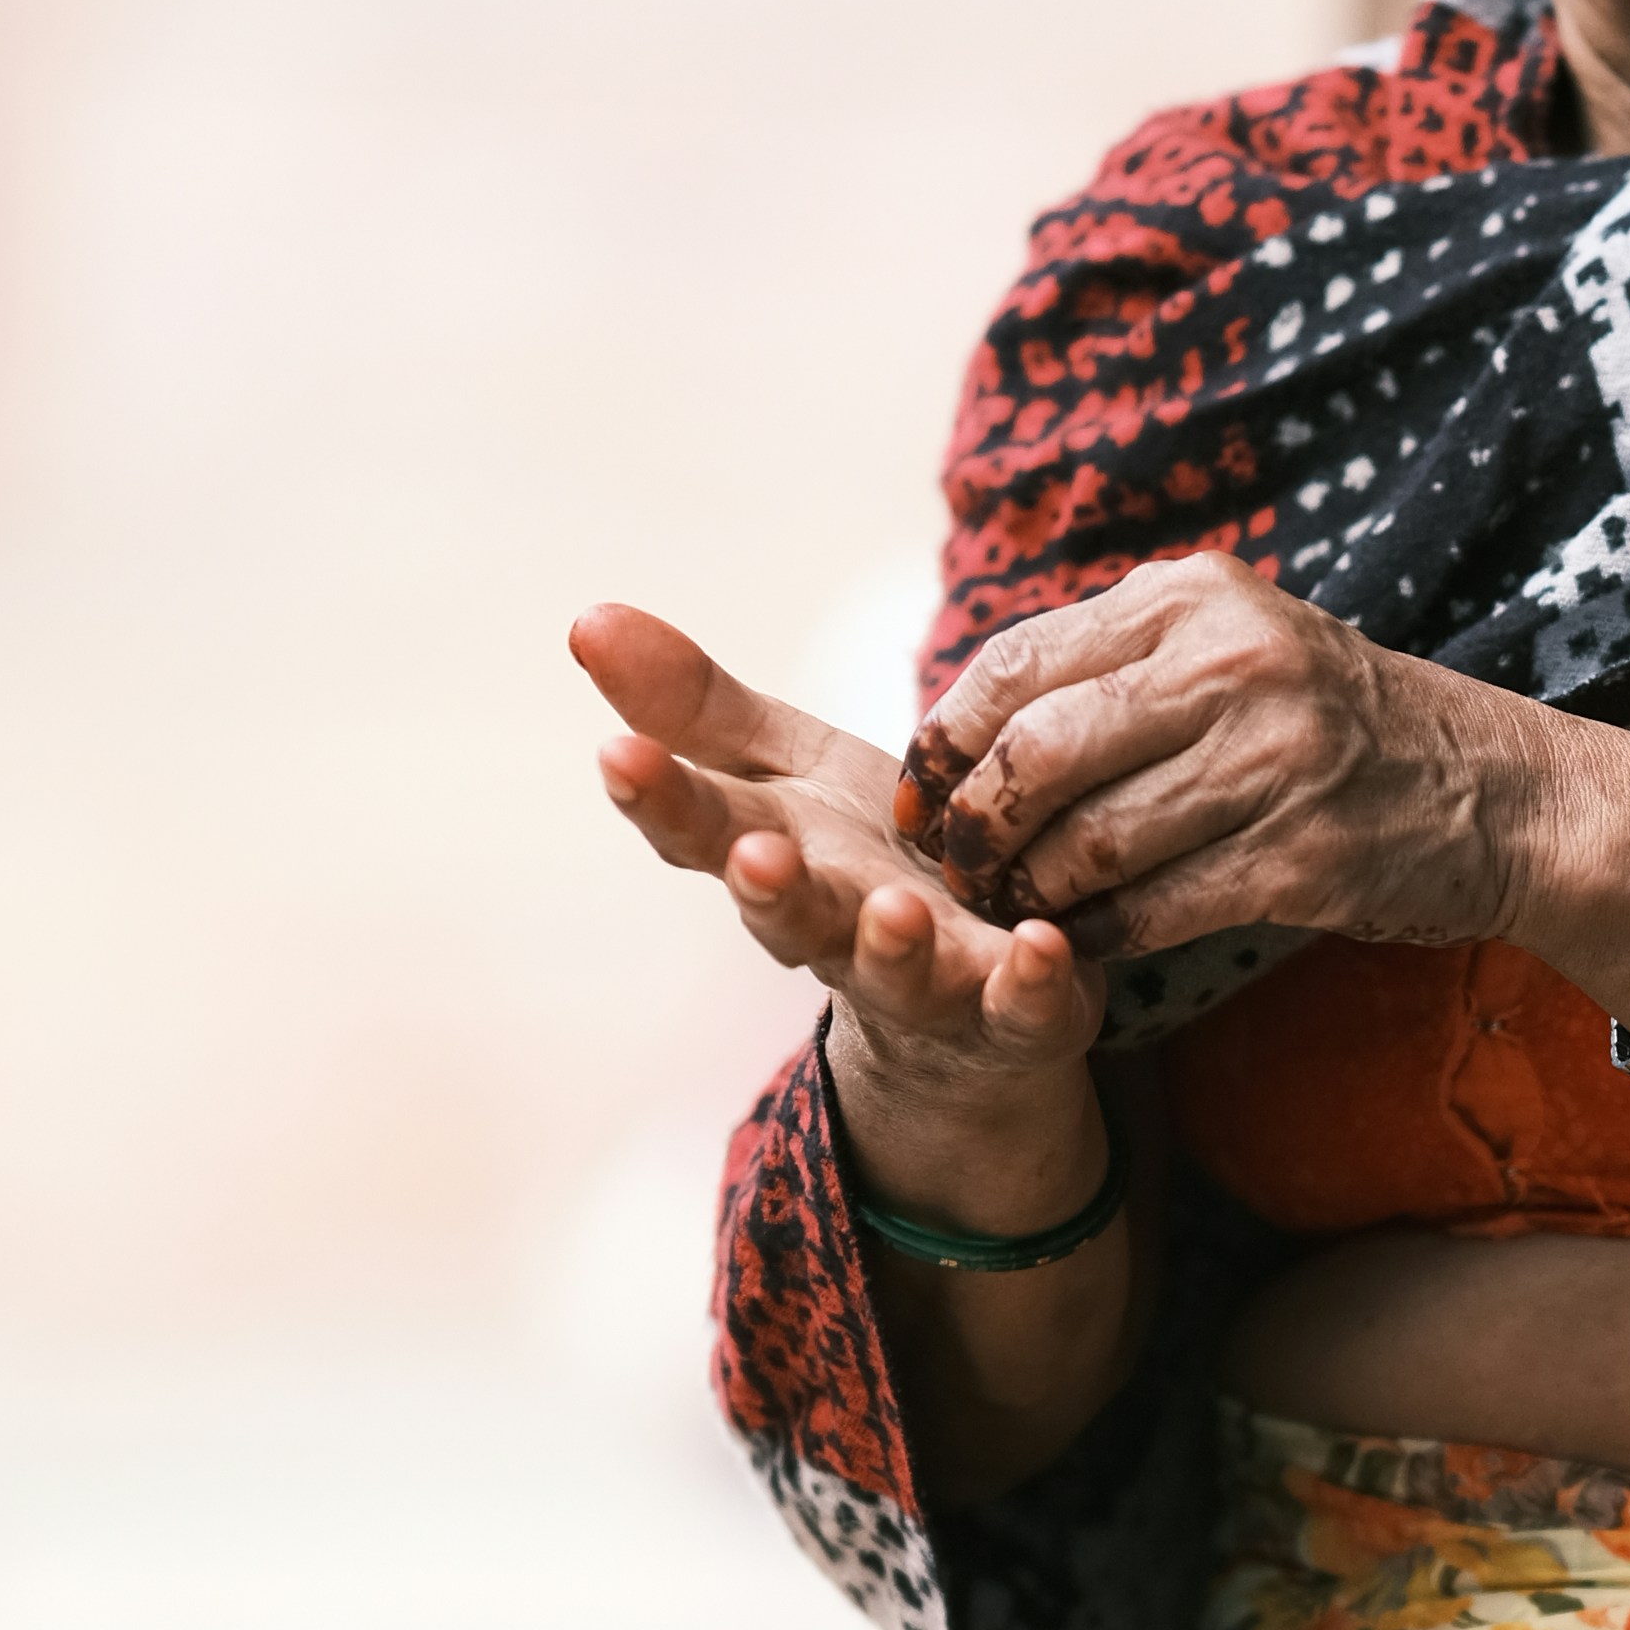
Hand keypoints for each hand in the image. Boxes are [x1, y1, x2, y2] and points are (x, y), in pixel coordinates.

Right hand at [572, 598, 1105, 1245]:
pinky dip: (1033, 982)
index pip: (703, 832)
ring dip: (892, 946)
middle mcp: (839, 932)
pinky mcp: (1019, 1011)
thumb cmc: (869, 865)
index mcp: (778, 861)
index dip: (660, 799)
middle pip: (791, 917)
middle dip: (770, 892)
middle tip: (752, 856)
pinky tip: (1043, 948)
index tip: (619, 753)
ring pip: (898, 972)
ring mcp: (927, 981)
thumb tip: (586, 617)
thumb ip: (700, 710)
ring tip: (894, 912)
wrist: (974, 1002)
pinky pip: (1024, 1005)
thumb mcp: (788, 774)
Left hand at [912, 554, 1593, 978]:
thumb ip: (1119, 666)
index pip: (1016, 662)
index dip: (943, 739)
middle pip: (1038, 754)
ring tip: (1019, 907)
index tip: (920, 795)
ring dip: (1035, 890)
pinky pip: (1158, 907)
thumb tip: (968, 729)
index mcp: (1195, 598)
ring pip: (1091, 841)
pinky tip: (1091, 940)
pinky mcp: (1303, 857)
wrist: (1502, 791)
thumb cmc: (1341, 725)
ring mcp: (1273, 761)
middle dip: (976, 824)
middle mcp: (1233, 664)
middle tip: (959, 866)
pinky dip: (1106, 933)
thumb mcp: (1237, 645)